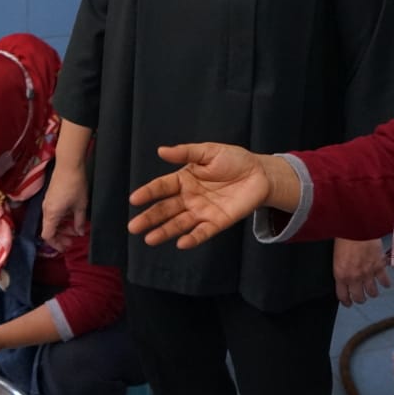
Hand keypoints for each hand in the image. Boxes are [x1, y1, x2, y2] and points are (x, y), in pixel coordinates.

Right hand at [41, 163, 89, 252]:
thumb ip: (79, 222)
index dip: (56, 244)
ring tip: (76, 228)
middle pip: (49, 229)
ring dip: (62, 227)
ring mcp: (48, 202)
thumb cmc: (74, 184)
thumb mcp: (80, 206)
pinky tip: (72, 216)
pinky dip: (62, 218)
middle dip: (61, 236)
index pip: (48, 235)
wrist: (69, 165)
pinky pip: (54, 212)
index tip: (65, 247)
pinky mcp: (51, 196)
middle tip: (73, 240)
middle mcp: (46, 209)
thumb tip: (79, 232)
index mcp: (51, 214)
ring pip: (52, 221)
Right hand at [127, 143, 280, 248]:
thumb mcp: (209, 152)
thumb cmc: (233, 160)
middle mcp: (189, 198)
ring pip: (179, 224)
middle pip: (165, 209)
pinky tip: (181, 243)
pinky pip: (202, 232)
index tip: (134, 199)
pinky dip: (192, 238)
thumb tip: (161, 151)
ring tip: (149, 239)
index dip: (148, 193)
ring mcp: (201, 211)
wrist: (260, 173)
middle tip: (133, 227)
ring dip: (164, 232)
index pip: (161, 187)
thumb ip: (186, 153)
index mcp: (184, 179)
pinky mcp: (217, 222)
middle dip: (149, 218)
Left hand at [334, 238, 390, 306]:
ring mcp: (368, 273)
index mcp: (340, 274)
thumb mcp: (335, 255)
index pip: (343, 296)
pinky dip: (386, 283)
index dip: (346, 302)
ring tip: (372, 291)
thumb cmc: (343, 236)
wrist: (357, 226)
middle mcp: (354, 277)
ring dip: (372, 293)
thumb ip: (340, 267)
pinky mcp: (379, 267)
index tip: (348, 303)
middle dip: (360, 299)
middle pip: (359, 298)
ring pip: (372, 293)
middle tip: (360, 297)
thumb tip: (343, 274)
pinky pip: (384, 281)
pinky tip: (385, 284)